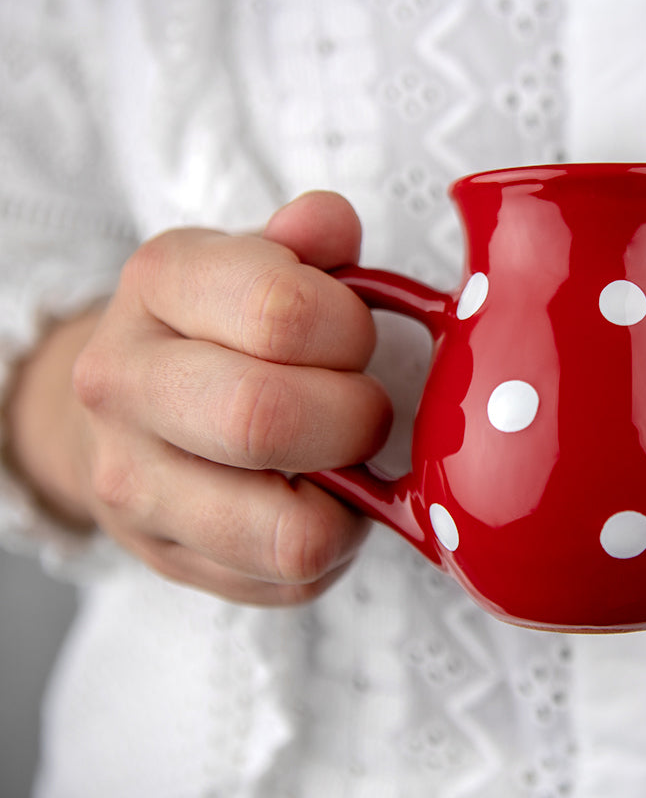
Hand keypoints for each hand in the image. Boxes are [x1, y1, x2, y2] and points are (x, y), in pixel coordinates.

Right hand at [9, 192, 391, 603]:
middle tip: (364, 408)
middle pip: (265, 419)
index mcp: (161, 282)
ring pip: (285, 530)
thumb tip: (330, 225)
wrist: (133, 407)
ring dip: (347, 496)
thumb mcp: (264, 262)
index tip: (355, 339)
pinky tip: (315, 500)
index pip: (282, 311)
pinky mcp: (170, 560)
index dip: (351, 332)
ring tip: (340, 461)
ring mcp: (136, 483)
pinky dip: (330, 542)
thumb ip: (312, 242)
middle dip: (354, 418)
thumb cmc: (227, 329)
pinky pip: (289, 577)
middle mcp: (125, 382)